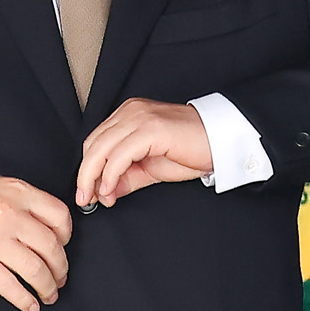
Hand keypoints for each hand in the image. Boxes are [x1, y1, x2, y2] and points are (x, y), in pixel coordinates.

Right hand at [0, 173, 72, 310]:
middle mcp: (9, 215)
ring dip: (47, 287)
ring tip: (48, 293)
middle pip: (51, 248)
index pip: (59, 217)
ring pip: (35, 270)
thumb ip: (24, 200)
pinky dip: (24, 300)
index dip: (67, 237)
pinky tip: (29, 304)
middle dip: (60, 268)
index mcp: (17, 193)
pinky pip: (10, 286)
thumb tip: (48, 223)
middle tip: (60, 277)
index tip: (64, 247)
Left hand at [75, 99, 213, 207]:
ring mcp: (140, 117)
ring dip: (93, 177)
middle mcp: (131, 111)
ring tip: (96, 198)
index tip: (87, 192)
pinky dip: (110, 174)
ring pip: (102, 148)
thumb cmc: (193, 150)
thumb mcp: (151, 168)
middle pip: (93, 144)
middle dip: (85, 175)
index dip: (87, 168)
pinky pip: (120, 154)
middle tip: (84, 199)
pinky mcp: (151, 128)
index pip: (96, 141)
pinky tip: (110, 190)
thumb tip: (104, 192)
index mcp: (129, 115)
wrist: (224, 140)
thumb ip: (127, 177)